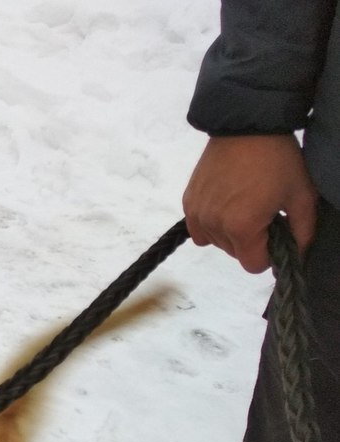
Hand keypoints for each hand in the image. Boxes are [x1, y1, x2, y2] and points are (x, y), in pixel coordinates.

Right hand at [182, 135, 317, 272]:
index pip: (253, 266)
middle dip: (250, 241)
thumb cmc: (278, 159)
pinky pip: (199, 230)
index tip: (275, 233)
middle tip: (261, 212)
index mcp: (242, 228)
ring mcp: (198, 215)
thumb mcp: (301, 194)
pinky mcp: (188, 203)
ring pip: (216, 243)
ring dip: (230, 233)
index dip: (268, 255)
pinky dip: (211, 224)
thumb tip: (297, 255)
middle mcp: (214, 227)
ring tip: (242, 204)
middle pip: (234, 254)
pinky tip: (224, 204)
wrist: (246, 124)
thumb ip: (303, 230)